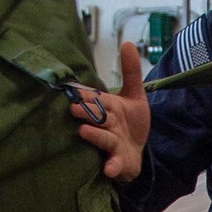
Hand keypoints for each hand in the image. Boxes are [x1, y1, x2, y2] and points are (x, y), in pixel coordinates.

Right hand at [70, 41, 149, 181]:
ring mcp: (112, 145)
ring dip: (95, 136)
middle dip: (87, 114)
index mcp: (107, 109)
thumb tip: (127, 42)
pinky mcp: (119, 162)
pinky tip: (109, 169)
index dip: (88, 97)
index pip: (96, 100)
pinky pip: (115, 164)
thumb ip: (130, 71)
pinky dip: (112, 167)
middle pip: (97, 118)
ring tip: (84, 131)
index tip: (75, 92)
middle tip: (75, 109)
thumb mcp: (135, 95)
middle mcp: (106, 126)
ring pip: (103, 139)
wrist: (136, 152)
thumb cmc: (130, 123)